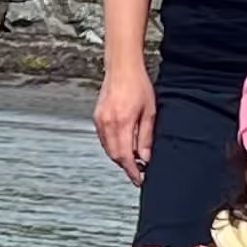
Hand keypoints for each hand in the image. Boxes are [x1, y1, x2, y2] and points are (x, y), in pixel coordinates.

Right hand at [94, 64, 155, 184]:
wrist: (122, 68)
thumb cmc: (137, 84)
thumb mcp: (149, 112)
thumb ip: (146, 137)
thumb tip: (145, 157)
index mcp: (122, 122)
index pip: (125, 156)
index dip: (132, 171)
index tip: (139, 179)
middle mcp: (107, 123)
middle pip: (115, 155)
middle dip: (126, 166)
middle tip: (139, 171)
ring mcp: (100, 120)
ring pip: (108, 149)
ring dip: (120, 157)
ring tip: (133, 158)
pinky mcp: (96, 117)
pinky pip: (104, 139)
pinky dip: (113, 146)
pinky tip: (123, 145)